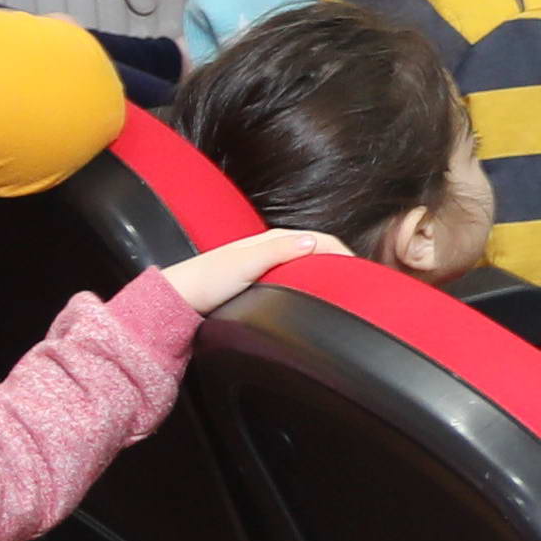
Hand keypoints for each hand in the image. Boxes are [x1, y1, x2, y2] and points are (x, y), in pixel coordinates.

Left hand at [156, 228, 357, 310]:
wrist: (176, 301)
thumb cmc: (206, 281)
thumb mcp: (245, 264)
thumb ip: (279, 251)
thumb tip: (315, 243)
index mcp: (271, 239)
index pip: (321, 240)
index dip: (344, 255)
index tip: (363, 275)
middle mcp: (271, 248)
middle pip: (317, 251)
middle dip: (340, 262)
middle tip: (361, 284)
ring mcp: (266, 265)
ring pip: (307, 265)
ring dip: (326, 273)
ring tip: (343, 291)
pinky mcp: (260, 283)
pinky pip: (296, 278)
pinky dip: (312, 283)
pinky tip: (314, 298)